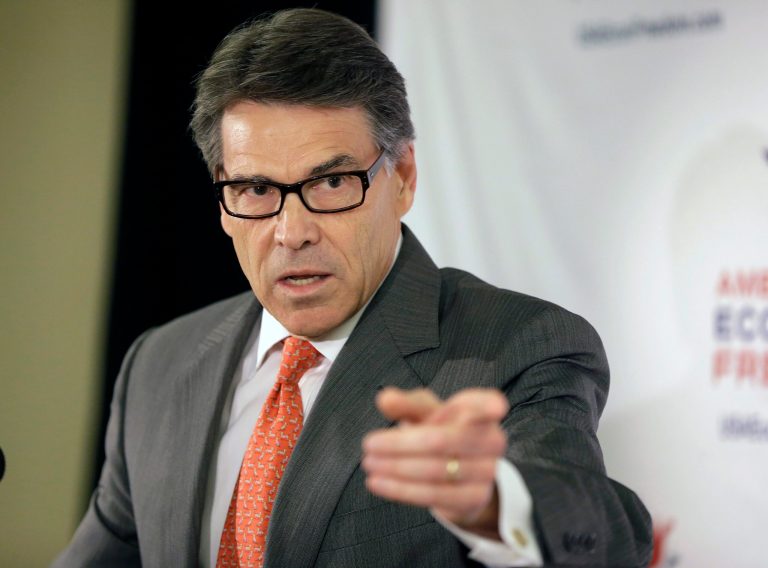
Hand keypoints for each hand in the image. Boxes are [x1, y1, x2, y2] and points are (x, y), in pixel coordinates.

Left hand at [362, 387, 508, 538]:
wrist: (460, 474)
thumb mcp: (425, 412)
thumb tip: (385, 399)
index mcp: (482, 410)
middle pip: (440, 440)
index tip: (495, 407)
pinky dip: (400, 490)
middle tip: (369, 444)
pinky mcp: (474, 498)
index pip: (488, 405)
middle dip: (399, 443)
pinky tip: (378, 483)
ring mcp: (486, 471)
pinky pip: (433, 495)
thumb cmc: (442, 430)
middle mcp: (491, 440)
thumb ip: (406, 403)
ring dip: (395, 468)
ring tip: (369, 463)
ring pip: (434, 471)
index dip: (489, 406)